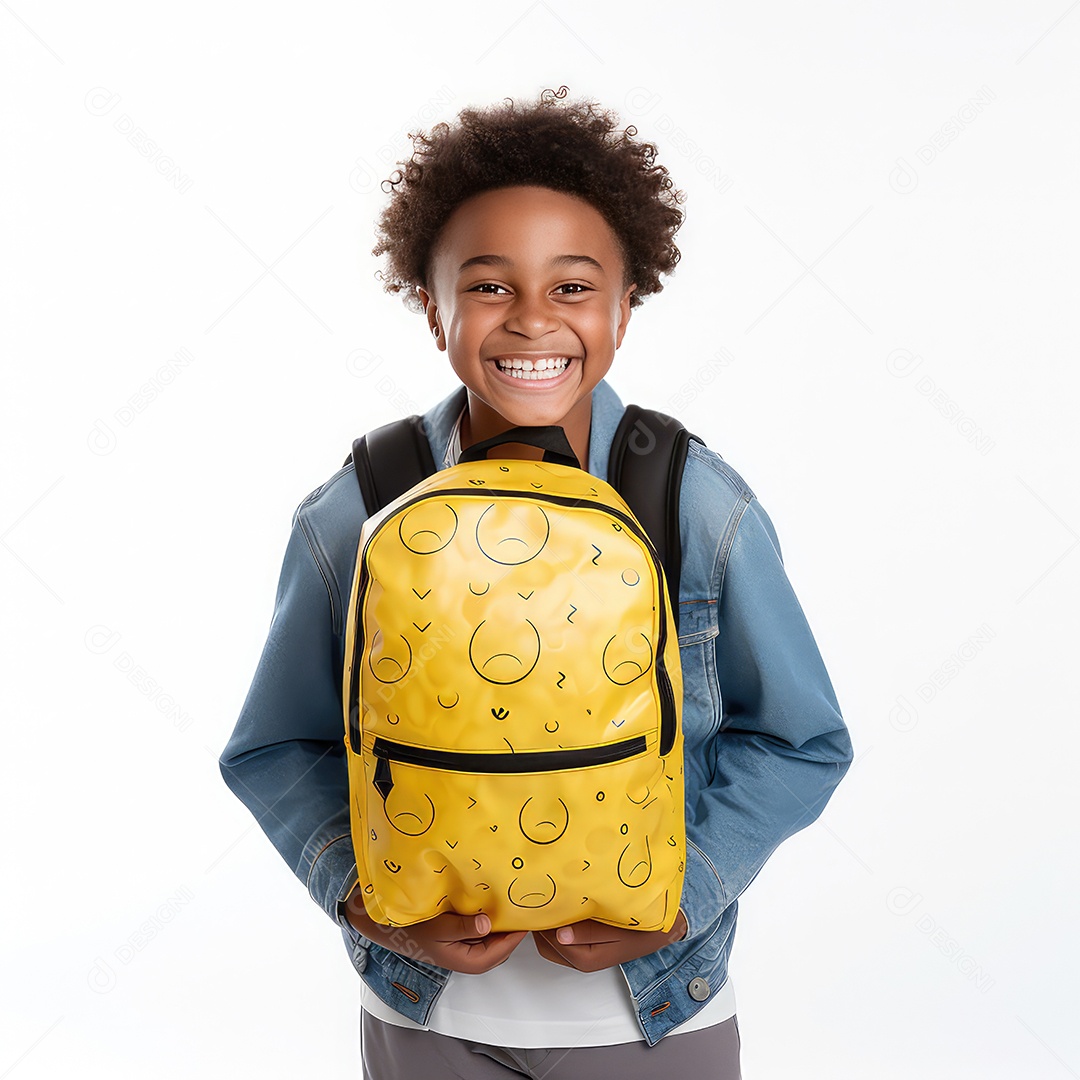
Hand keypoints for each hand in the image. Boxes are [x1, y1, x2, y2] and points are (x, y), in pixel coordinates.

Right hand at [342, 885, 527, 973]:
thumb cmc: (415, 930)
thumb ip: (463, 927)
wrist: (394, 929)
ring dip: (503, 924)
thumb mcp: (439, 928)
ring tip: (513, 902)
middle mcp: (472, 958)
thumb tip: (487, 923)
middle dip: (514, 929)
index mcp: (469, 961)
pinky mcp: (463, 939)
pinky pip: (485, 932)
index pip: (503, 950)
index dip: (517, 934)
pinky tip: (494, 904)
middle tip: (525, 905)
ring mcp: (468, 949)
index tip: (528, 915)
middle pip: (503, 946)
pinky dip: (492, 921)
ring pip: (495, 939)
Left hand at [533, 908, 688, 971]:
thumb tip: (560, 934)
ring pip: (549, 940)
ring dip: (548, 921)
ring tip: (551, 896)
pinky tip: (563, 905)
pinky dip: (556, 922)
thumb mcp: (617, 929)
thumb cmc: (642, 929)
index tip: (542, 896)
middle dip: (542, 921)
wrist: (661, 930)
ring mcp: (581, 953)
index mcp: (586, 959)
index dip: (544, 919)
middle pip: (545, 942)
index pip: (550, 939)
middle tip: (542, 893)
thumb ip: (589, 932)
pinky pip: (559, 936)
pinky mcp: (584, 945)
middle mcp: (579, 960)